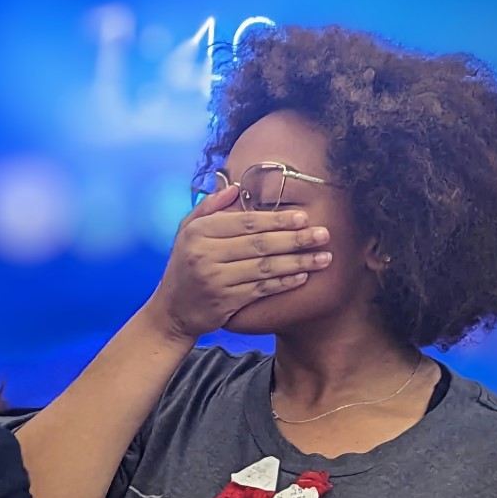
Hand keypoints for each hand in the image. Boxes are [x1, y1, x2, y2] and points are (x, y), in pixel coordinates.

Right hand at [147, 187, 332, 342]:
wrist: (172, 311)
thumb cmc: (185, 265)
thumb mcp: (187, 232)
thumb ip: (209, 207)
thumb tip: (234, 187)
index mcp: (199, 233)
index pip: (245, 223)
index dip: (277, 220)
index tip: (303, 217)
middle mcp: (205, 255)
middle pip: (259, 244)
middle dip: (295, 239)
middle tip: (323, 234)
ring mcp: (215, 281)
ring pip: (264, 267)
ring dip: (298, 262)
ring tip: (324, 256)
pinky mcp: (225, 302)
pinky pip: (261, 289)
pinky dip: (283, 282)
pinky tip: (302, 276)